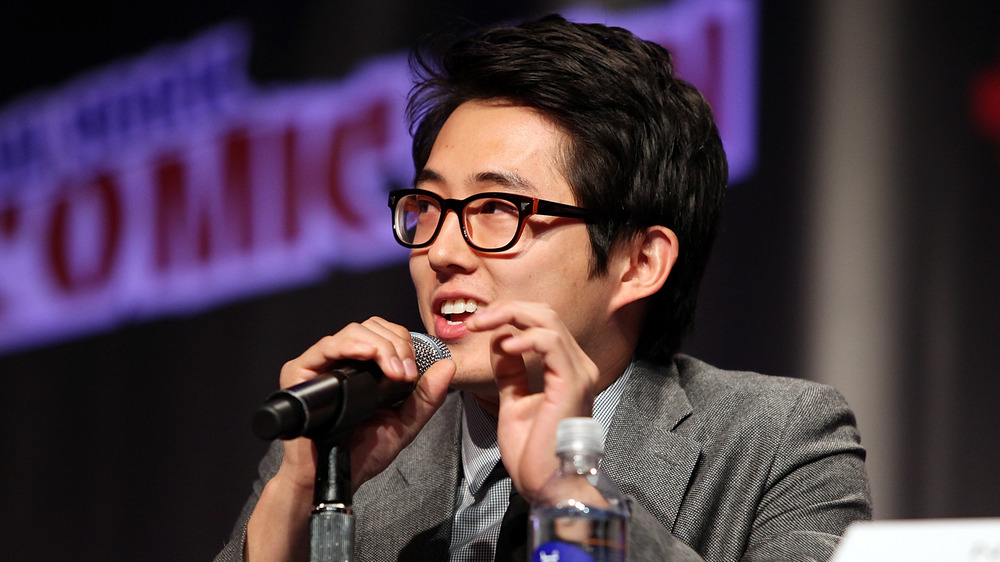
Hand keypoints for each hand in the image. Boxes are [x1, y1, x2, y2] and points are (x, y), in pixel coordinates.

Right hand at [275, 317, 455, 491]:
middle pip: (371, 327)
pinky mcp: (299, 372)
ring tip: (394, 372)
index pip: (385, 333)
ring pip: (354, 331)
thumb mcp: (404, 423)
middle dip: (396, 344)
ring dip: (381, 346)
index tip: (413, 372)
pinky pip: (327, 345)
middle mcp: (340, 362)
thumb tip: (448, 365)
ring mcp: (319, 365)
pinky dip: (352, 345)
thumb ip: (426, 396)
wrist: (335, 478)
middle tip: (406, 374)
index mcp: (363, 369)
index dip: (403, 343)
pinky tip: (370, 356)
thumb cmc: (362, 454)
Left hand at [464, 301, 599, 502]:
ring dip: (509, 317)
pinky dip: (525, 337)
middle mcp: (578, 365)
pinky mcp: (572, 383)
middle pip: (544, 314)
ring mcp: (579, 372)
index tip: (476, 325)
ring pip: (547, 320)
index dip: (507, 316)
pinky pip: (551, 343)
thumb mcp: (514, 401)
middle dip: (506, 310)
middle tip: (475, 320)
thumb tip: (500, 341)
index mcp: (566, 368)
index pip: (541, 323)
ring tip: (482, 327)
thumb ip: (511, 371)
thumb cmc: (534, 452)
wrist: (547, 485)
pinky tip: (506, 344)